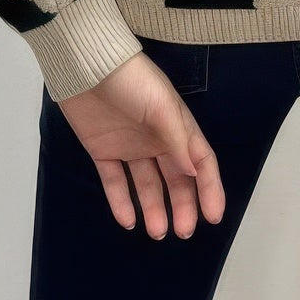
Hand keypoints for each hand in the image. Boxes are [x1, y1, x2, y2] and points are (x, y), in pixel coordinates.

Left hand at [56, 52, 226, 237]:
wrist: (86, 66)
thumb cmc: (130, 80)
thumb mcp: (160, 105)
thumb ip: (177, 139)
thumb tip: (195, 172)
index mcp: (176, 126)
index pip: (199, 162)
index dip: (209, 188)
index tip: (213, 216)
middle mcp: (156, 139)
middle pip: (175, 178)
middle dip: (183, 205)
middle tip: (184, 232)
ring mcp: (129, 146)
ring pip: (147, 184)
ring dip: (154, 208)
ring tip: (158, 233)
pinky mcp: (103, 151)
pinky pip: (115, 182)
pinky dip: (121, 202)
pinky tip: (128, 221)